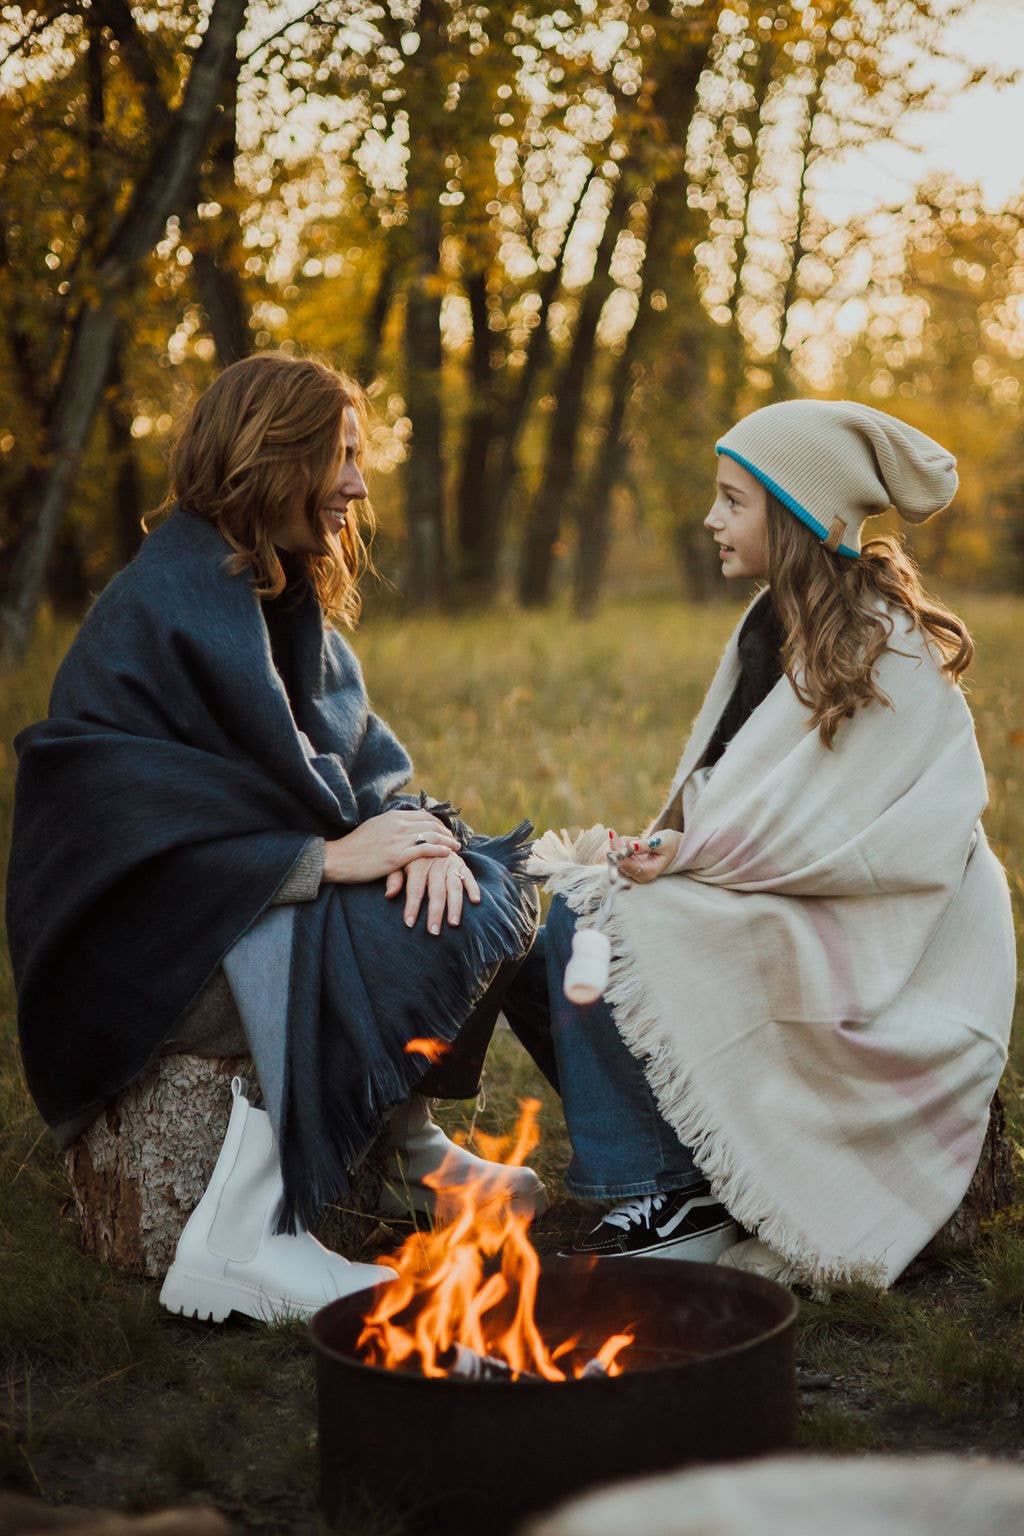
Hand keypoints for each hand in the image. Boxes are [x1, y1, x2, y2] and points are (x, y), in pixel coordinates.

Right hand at [322, 809, 460, 883]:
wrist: (338, 858)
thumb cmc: (354, 847)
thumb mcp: (374, 828)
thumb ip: (390, 825)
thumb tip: (401, 824)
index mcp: (392, 816)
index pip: (423, 815)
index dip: (437, 823)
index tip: (445, 830)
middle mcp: (397, 824)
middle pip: (431, 824)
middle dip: (446, 831)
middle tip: (455, 839)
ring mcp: (398, 839)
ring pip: (431, 836)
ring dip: (447, 841)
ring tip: (456, 848)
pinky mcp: (397, 856)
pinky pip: (425, 850)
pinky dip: (440, 850)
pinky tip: (448, 854)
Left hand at [385, 853, 481, 932]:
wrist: (428, 835)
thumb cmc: (409, 857)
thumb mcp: (398, 863)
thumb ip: (394, 878)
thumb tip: (389, 895)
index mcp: (418, 864)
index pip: (415, 888)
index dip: (412, 905)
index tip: (409, 923)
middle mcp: (435, 864)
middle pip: (436, 891)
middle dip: (435, 912)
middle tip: (433, 931)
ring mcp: (450, 864)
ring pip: (454, 886)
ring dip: (455, 905)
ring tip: (454, 923)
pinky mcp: (461, 863)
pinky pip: (469, 876)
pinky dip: (473, 887)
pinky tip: (475, 901)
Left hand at [613, 830, 681, 883]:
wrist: (677, 849)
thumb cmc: (671, 844)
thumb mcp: (660, 842)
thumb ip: (645, 845)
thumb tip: (631, 846)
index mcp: (648, 872)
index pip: (625, 863)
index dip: (617, 849)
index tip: (612, 834)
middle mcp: (640, 876)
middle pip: (618, 863)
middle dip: (618, 846)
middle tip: (616, 833)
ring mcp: (636, 874)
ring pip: (618, 860)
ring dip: (621, 846)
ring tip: (636, 839)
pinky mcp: (632, 870)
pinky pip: (620, 859)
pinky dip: (623, 848)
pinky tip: (633, 844)